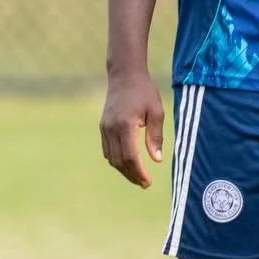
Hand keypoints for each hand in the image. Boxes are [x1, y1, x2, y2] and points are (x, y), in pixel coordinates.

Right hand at [100, 69, 164, 187]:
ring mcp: (104, 128)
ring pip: (111, 157)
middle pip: (118, 161)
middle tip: (145, 184)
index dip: (138, 172)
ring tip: (137, 176)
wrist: (124, 75)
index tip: (148, 182)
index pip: (130, 156)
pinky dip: (117, 160)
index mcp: (125, 125)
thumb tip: (156, 160)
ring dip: (123, 169)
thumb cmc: (144, 91)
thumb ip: (155, 136)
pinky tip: (128, 163)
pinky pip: (107, 149)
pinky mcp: (103, 127)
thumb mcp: (156, 112)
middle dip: (131, 175)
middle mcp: (111, 128)